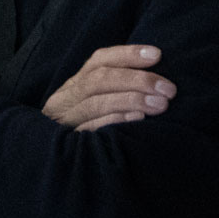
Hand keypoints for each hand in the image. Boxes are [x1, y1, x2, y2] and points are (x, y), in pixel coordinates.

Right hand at [41, 45, 173, 131]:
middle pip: (98, 80)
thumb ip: (115, 88)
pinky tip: (139, 118)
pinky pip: (93, 127)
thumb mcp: (94, 103)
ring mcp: (66, 119)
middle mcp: (66, 98)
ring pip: (96, 102)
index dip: (127, 55)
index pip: (99, 61)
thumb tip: (156, 74)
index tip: (157, 55)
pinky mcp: (69, 141)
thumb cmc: (87, 128)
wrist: (51, 162)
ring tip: (161, 104)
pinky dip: (116, 120)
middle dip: (136, 80)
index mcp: (75, 84)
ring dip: (132, 99)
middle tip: (168, 89)